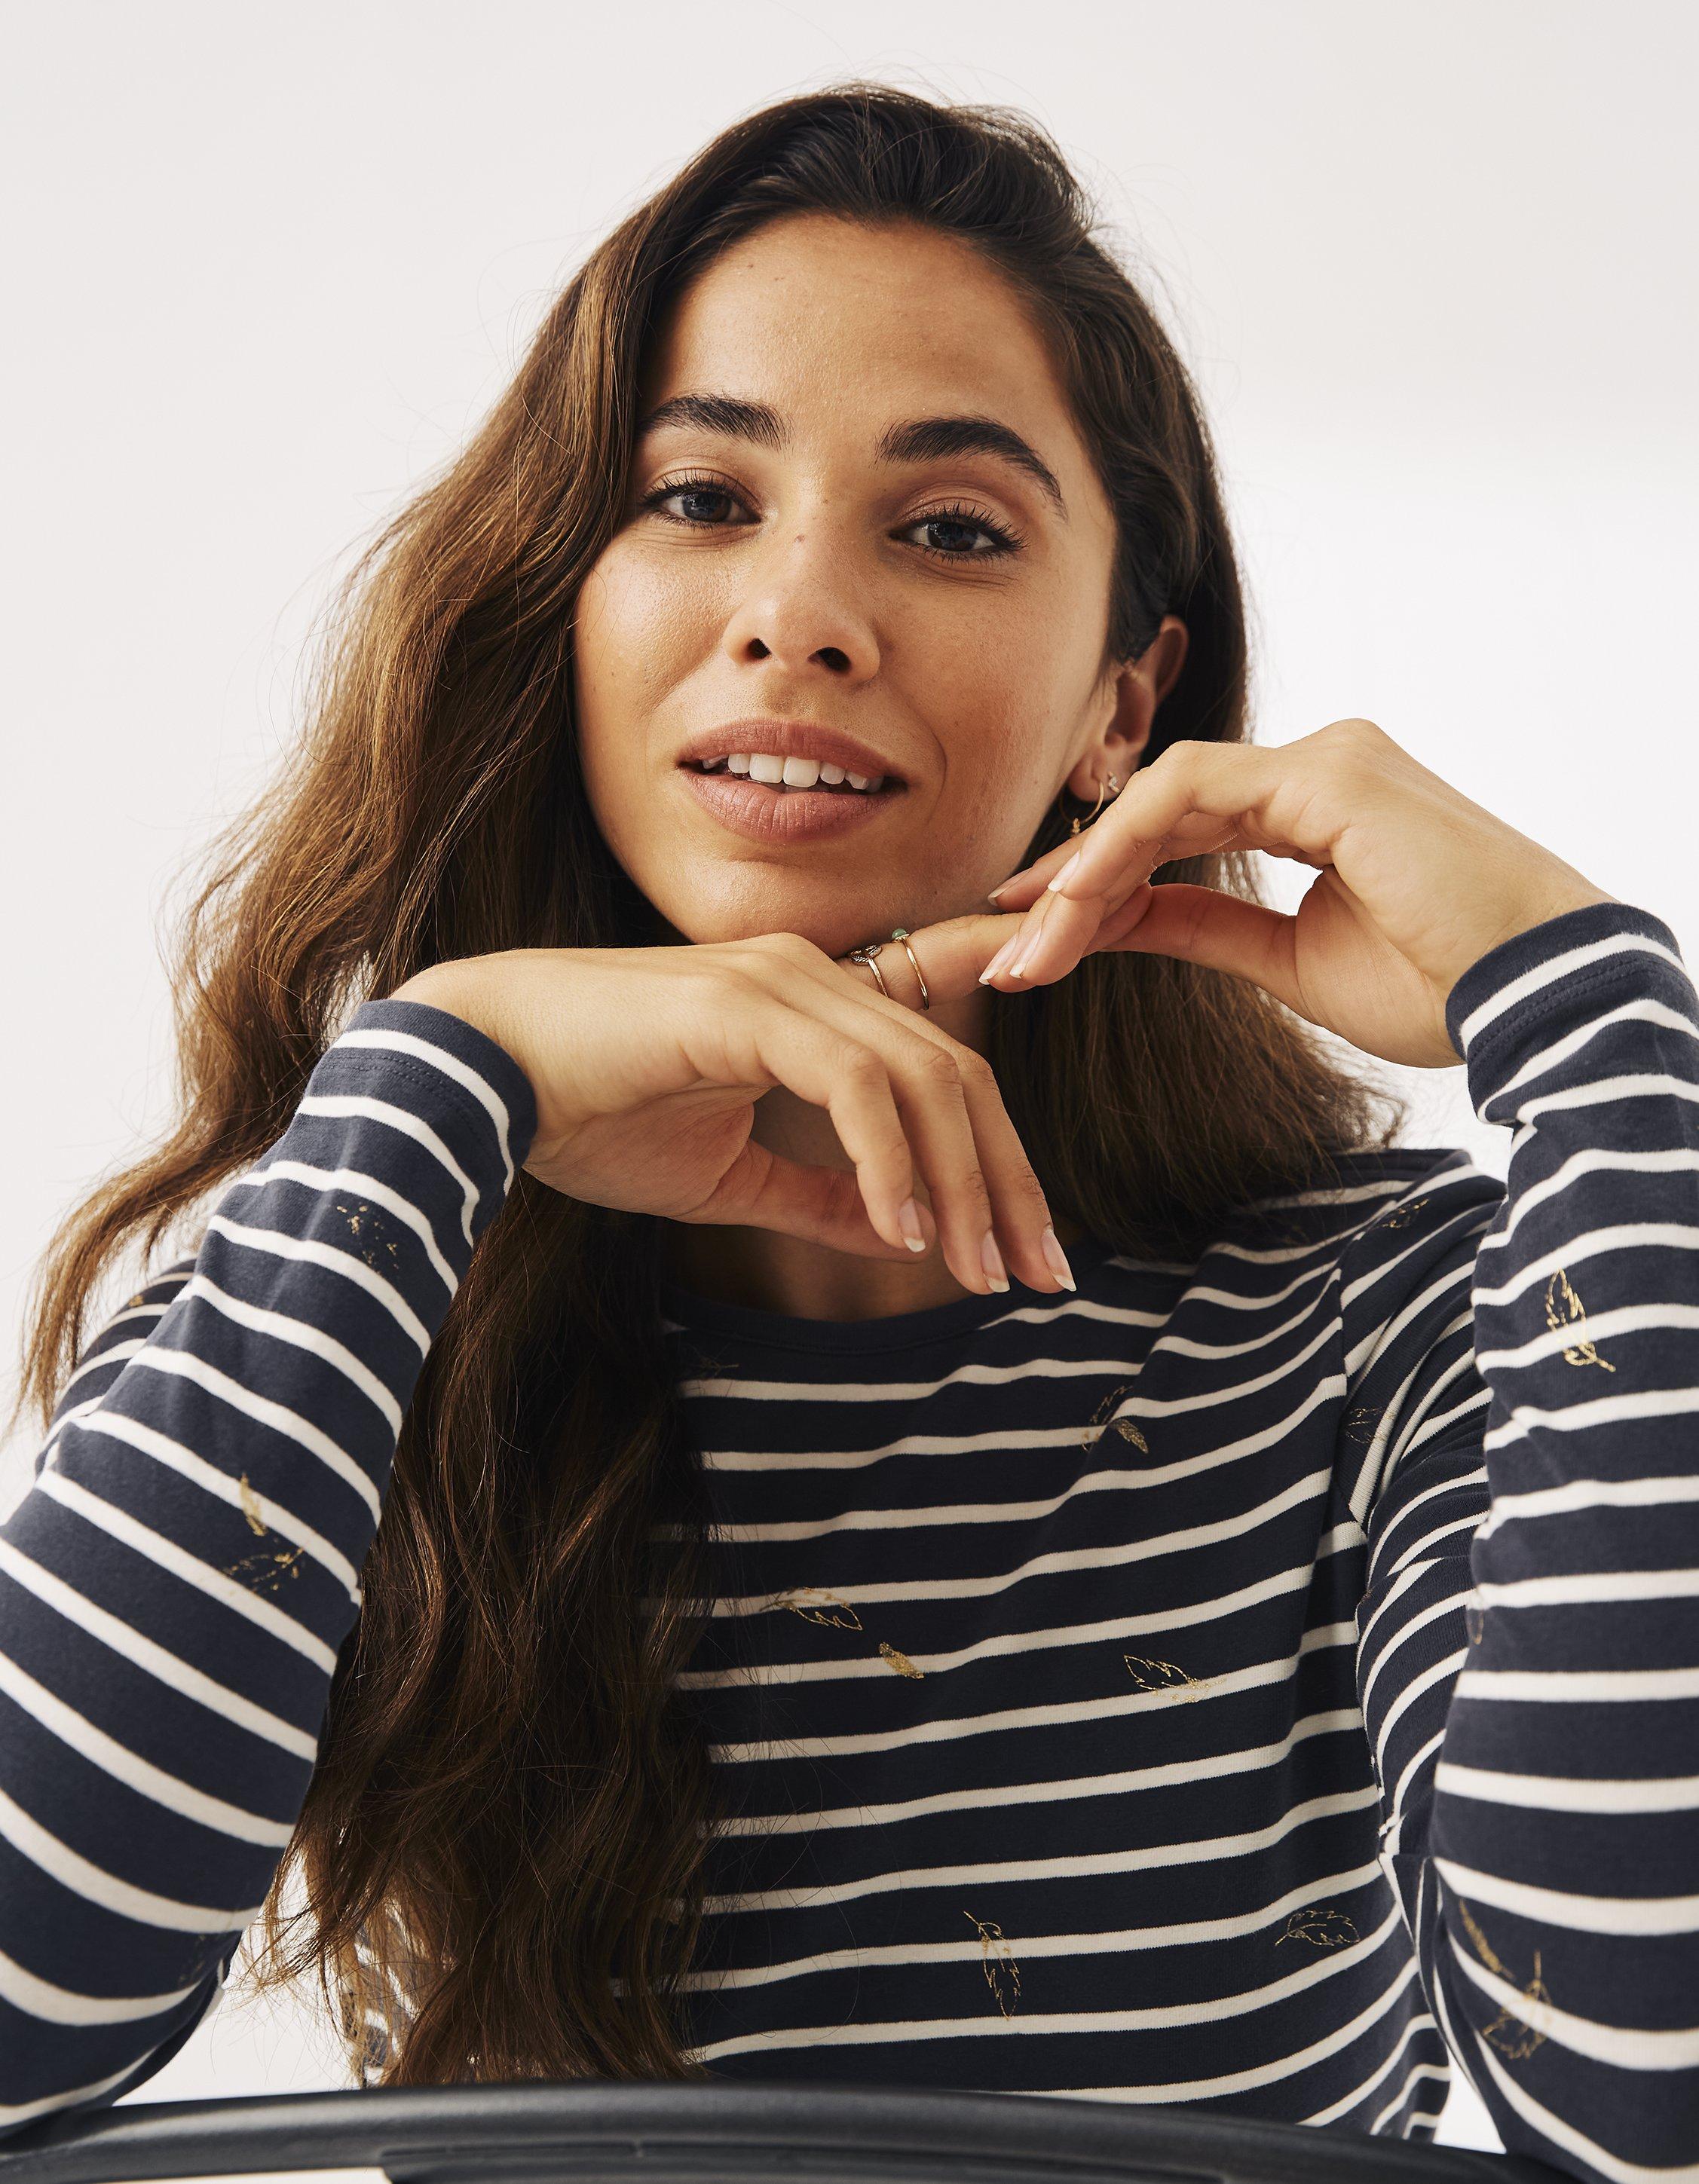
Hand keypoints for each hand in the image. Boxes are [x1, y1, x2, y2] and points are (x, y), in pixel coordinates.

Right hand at [394, 926, 1069, 1295]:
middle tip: (1039, 1276)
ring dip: (962, 1181)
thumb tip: (902, 1236)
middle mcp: (813, 977)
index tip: (1029, 1253)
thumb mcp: (726, 1178)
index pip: (943, 1077)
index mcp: (814, 1005)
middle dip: (1009, 1182)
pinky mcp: (743, 1004)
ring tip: (977, 1268)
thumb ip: (816, 1197)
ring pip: (922, 1077)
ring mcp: (781, 980)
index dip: (1000, 1163)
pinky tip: (903, 1232)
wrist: (472, 1075)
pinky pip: (852, 1081)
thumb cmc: (586, 1116)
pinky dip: (890, 1160)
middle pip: (958, 1076)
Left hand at [977, 718, 1617, 1068]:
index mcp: (1315, 804)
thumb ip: (1205, 928)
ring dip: (1083, 870)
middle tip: (997, 943)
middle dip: (1069, 881)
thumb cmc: (1437, 986)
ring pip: (1162, 793)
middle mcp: (1316, 766)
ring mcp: (1324, 759)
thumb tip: (1119, 923)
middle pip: (1155, 808)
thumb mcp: (1289, 963)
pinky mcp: (1330, 773)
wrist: (1532, 1000)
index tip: (1027, 932)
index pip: (1175, 829)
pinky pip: (1192, 792)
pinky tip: (1074, 899)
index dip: (1095, 879)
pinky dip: (1124, 843)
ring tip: (1025, 939)